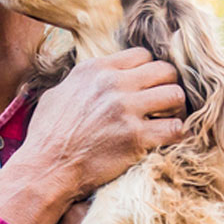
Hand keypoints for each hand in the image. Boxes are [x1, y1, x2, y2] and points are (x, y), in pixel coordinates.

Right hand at [17, 48, 185, 201]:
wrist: (46, 168)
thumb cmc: (47, 135)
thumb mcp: (58, 94)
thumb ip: (81, 81)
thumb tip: (92, 79)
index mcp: (96, 69)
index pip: (142, 55)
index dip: (148, 70)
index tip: (145, 86)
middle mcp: (113, 84)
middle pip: (165, 70)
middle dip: (167, 85)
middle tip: (162, 102)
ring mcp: (126, 109)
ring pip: (175, 94)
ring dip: (175, 108)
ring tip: (167, 119)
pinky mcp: (136, 137)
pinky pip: (174, 127)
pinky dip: (176, 133)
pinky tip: (167, 138)